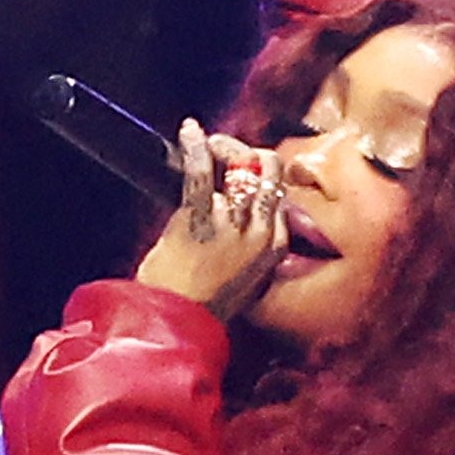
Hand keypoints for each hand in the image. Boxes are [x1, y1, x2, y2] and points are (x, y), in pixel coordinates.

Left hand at [131, 119, 287, 313]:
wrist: (175, 323)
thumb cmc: (203, 303)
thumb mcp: (244, 278)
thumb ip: (250, 246)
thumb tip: (238, 213)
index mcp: (274, 246)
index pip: (280, 195)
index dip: (262, 177)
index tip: (244, 171)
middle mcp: (259, 232)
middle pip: (269, 173)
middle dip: (251, 155)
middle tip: (229, 153)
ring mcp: (231, 224)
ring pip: (242, 167)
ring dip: (225, 148)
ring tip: (210, 143)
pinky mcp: (200, 219)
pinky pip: (202, 173)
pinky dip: (195, 147)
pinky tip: (189, 131)